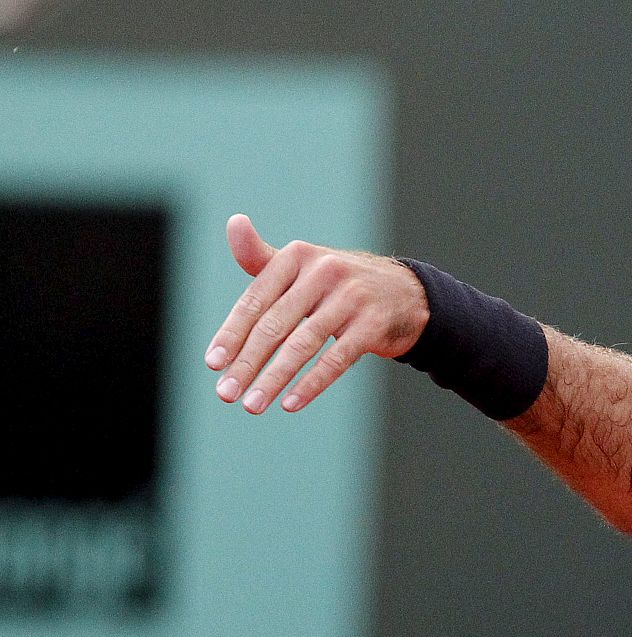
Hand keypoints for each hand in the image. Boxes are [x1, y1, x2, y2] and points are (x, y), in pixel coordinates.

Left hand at [207, 214, 428, 412]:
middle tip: (226, 394)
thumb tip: (234, 223)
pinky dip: (312, 383)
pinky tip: (291, 403)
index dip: (232, 334)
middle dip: (247, 363)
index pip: (255, 300)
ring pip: (303, 344)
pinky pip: (337, 359)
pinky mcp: (373, 324)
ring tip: (253, 405)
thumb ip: (262, 257)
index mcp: (298, 256)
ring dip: (274, 378)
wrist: (405, 293)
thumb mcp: (303, 267)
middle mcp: (324, 271)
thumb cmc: (340, 284)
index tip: (213, 364)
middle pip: (275, 325)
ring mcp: (351, 298)